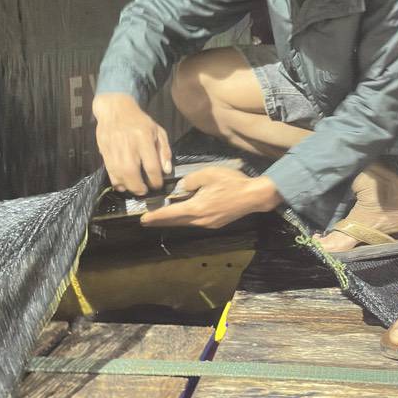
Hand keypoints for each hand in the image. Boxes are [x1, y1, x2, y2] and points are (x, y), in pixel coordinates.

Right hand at [92, 91, 171, 193]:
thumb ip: (164, 151)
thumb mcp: (158, 131)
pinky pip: (110, 171)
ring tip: (135, 189)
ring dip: (128, 186)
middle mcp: (128, 144)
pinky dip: (116, 182)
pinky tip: (123, 185)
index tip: (158, 184)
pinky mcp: (104, 151)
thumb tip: (166, 171)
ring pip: (119, 174)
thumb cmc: (139, 121)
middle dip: (139, 187)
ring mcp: (114, 148)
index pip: (151, 165)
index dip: (156, 180)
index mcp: (144, 138)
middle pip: (132, 173)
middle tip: (145, 191)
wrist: (115, 109)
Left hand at [140, 167, 280, 229]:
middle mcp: (200, 220)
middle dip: (160, 221)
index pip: (170, 214)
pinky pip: (196, 222)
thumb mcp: (208, 174)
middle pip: (176, 222)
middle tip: (146, 221)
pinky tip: (183, 214)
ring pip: (186, 223)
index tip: (143, 219)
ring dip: (173, 220)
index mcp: (196, 208)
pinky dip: (186, 219)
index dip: (155, 217)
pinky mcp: (216, 223)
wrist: (254, 196)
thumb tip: (184, 188)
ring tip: (161, 218)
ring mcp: (209, 223)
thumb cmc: (232, 182)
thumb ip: (191, 180)